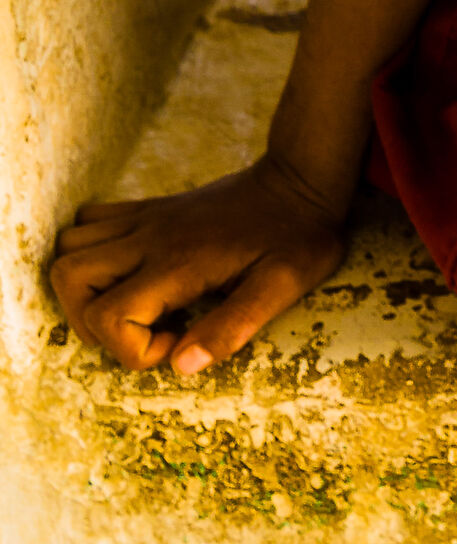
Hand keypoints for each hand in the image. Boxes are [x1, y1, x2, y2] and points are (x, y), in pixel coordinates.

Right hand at [50, 153, 347, 374]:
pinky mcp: (151, 208)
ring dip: (84, 288)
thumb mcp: (282, 286)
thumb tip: (181, 366)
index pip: (109, 315)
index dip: (132, 349)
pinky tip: (132, 273)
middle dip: (89, 321)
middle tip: (141, 331)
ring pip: (70, 247)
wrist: (302, 177)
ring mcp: (147, 218)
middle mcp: (151, 236)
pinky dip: (91, 252)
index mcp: (179, 261)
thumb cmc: (298, 235)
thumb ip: (232, 327)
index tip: (177, 343)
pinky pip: (91, 221)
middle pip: (69, 276)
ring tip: (132, 305)